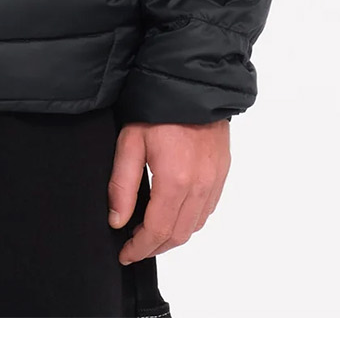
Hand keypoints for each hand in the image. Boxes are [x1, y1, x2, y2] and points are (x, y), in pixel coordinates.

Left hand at [108, 121, 230, 264]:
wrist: (194, 86)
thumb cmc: (159, 110)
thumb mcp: (130, 143)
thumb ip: (122, 186)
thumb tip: (117, 220)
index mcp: (175, 180)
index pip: (157, 231)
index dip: (139, 248)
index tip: (125, 254)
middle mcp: (200, 186)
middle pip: (177, 235)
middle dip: (154, 247)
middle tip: (134, 248)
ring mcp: (215, 181)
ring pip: (194, 227)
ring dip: (171, 237)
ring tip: (149, 234)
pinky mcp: (222, 174)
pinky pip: (207, 210)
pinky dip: (189, 221)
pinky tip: (172, 216)